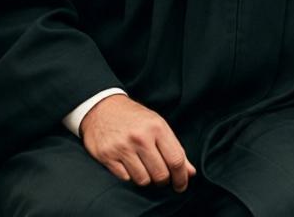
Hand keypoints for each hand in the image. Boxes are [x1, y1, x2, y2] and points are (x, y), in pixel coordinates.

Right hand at [80, 95, 195, 190]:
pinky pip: (125, 178)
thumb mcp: (158, 126)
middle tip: (160, 176)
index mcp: (157, 128)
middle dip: (163, 180)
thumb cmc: (135, 118)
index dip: (181, 178)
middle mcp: (140, 137)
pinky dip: (129, 176)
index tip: (181, 186)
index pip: (176, 160)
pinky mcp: (106, 156)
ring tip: (143, 168)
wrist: (102, 108)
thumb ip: (175, 149)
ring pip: (143, 180)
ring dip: (145, 179)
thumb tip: (190, 173)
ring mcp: (122, 147)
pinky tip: (128, 165)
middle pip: (160, 174)